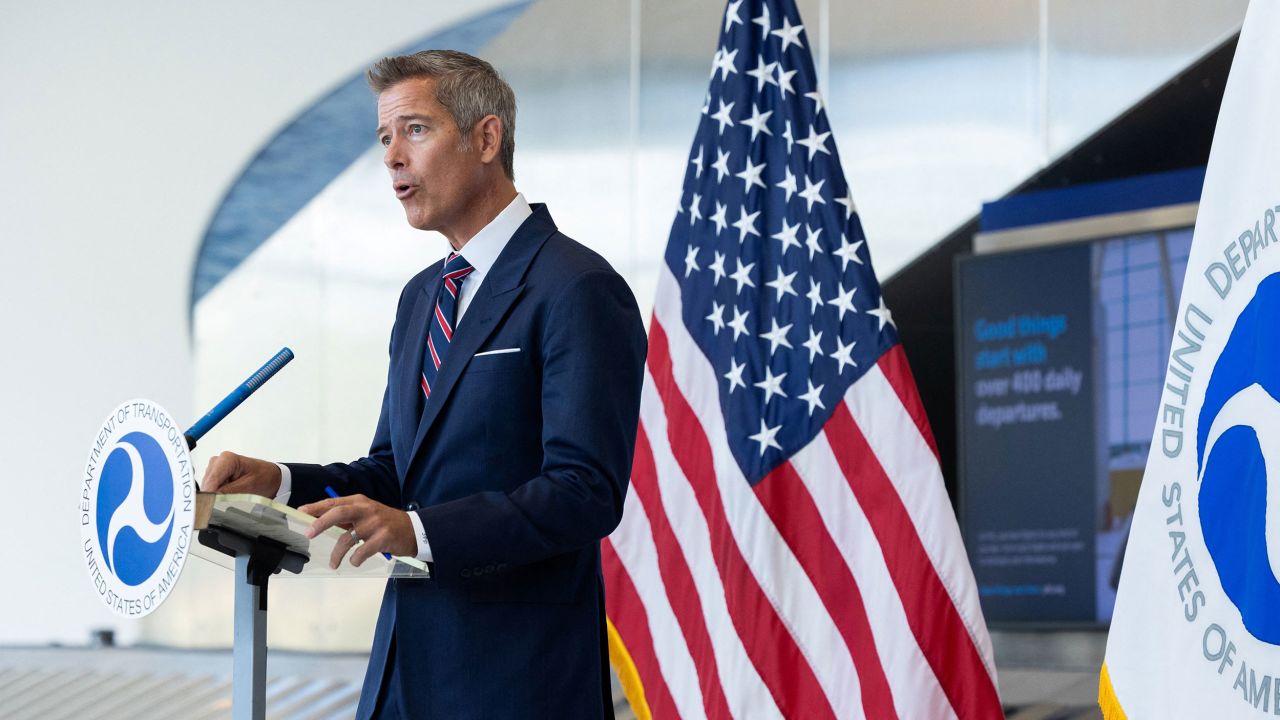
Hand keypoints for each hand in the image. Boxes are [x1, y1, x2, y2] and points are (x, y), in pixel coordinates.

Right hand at [202, 451, 281, 496]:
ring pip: (206, 489)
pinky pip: (209, 490)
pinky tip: (229, 495)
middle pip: (207, 485)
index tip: (212, 506)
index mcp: (227, 459)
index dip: (211, 495)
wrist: (269, 476)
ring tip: (233, 497)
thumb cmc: (263, 477)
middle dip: (214, 497)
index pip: (211, 480)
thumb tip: (212, 499)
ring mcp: (214, 469)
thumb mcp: (248, 487)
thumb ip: (229, 492)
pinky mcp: (213, 477)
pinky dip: (217, 496)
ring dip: (216, 497)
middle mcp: (217, 461)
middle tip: (228, 503)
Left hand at [298, 494, 416, 568]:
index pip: (334, 502)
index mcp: (360, 502)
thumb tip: (319, 522)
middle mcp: (366, 510)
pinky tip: (355, 561)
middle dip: (320, 523)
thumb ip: (346, 517)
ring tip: (333, 563)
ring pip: (347, 539)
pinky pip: (361, 552)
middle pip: (338, 513)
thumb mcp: (366, 514)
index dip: (316, 507)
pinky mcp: (383, 538)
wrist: (414, 530)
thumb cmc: (385, 523)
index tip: (300, 512)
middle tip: (308, 534)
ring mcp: (375, 524)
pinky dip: (354, 559)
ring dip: (337, 554)